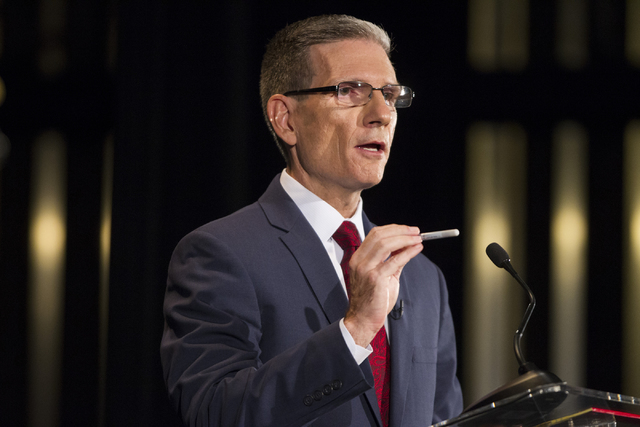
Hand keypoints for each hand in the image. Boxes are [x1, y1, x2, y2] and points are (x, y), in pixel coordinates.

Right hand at [343, 224, 422, 346]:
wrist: (363, 320)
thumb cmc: (373, 300)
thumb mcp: (382, 276)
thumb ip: (392, 261)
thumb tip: (407, 247)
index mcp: (358, 258)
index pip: (375, 235)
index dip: (393, 229)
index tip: (408, 230)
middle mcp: (359, 261)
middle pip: (379, 236)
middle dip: (400, 231)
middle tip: (416, 232)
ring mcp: (366, 269)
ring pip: (385, 244)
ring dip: (405, 239)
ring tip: (418, 239)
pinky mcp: (375, 279)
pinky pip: (394, 261)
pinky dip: (408, 253)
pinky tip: (417, 249)